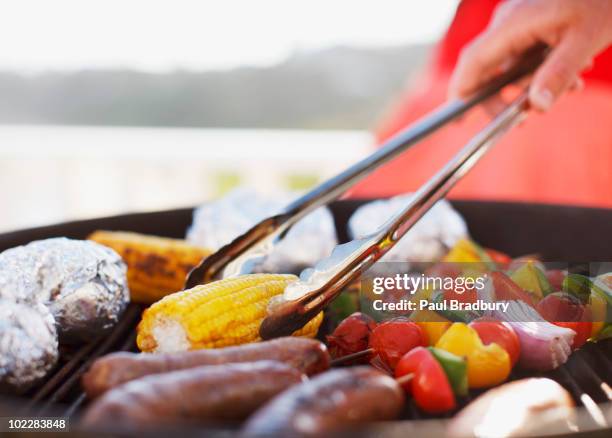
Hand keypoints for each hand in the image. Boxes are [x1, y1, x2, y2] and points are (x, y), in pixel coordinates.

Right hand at [449, 0, 611, 110]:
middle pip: (486, 67)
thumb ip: (558, 73)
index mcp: (512, 22)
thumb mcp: (586, 40)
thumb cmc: (602, 1)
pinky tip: (573, 74)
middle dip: (503, 96)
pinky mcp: (528, 24)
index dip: (461, 91)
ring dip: (532, 84)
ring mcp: (516, 22)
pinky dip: (540, 71)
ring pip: (508, 65)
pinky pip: (523, 55)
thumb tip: (538, 106)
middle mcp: (507, 21)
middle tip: (523, 118)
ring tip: (571, 88)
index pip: (473, 61)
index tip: (458, 119)